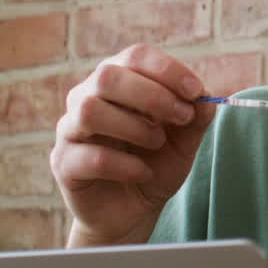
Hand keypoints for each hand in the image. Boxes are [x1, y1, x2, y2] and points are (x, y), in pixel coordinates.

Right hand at [50, 44, 215, 246]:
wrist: (133, 211)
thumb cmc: (156, 164)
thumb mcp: (184, 141)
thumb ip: (196, 117)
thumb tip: (204, 97)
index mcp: (119, 82)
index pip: (135, 56)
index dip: (166, 69)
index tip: (195, 91)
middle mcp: (87, 97)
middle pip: (107, 76)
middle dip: (152, 95)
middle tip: (181, 117)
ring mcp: (70, 130)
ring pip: (90, 111)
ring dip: (135, 127)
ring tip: (157, 143)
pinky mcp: (64, 163)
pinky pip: (90, 156)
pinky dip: (125, 164)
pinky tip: (142, 172)